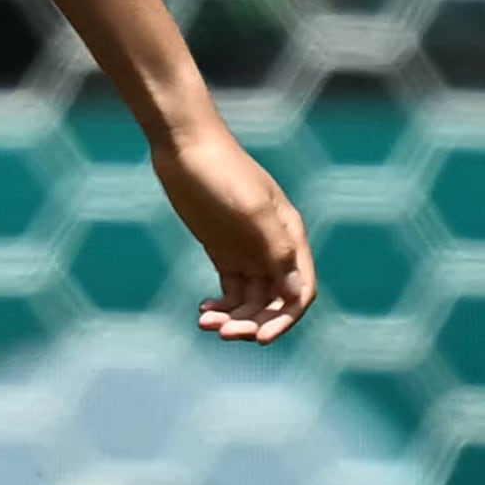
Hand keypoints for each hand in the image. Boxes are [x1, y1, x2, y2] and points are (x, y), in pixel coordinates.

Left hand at [156, 126, 315, 344]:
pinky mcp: (224, 251)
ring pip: (251, 300)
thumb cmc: (220, 172)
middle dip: (253, 322)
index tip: (259, 339)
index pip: (300, 291)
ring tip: (204, 321)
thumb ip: (276, 249)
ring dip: (234, 317)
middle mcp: (274, 248)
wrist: (184, 146)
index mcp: (290, 236)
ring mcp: (249, 250)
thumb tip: (296, 293)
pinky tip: (204, 310)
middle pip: (275, 302)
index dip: (285, 319)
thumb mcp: (250, 210)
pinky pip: (232, 290)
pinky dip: (222, 306)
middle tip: (221, 331)